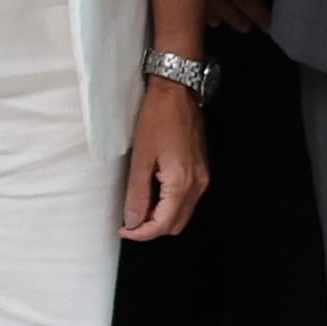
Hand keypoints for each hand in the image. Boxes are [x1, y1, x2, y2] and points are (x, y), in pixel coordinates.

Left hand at [121, 72, 210, 239]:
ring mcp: (202, 178)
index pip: (163, 224)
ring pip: (183, 214)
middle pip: (176, 225)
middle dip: (152, 228)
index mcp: (182, 183)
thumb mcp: (141, 157)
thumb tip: (133, 221)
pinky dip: (170, 205)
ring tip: (139, 204)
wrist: (178, 92)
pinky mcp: (201, 171)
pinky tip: (154, 193)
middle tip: (129, 218)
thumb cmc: (158, 118)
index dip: (141, 233)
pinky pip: (187, 200)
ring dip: (161, 217)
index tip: (124, 230)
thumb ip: (137, 194)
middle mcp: (198, 185)